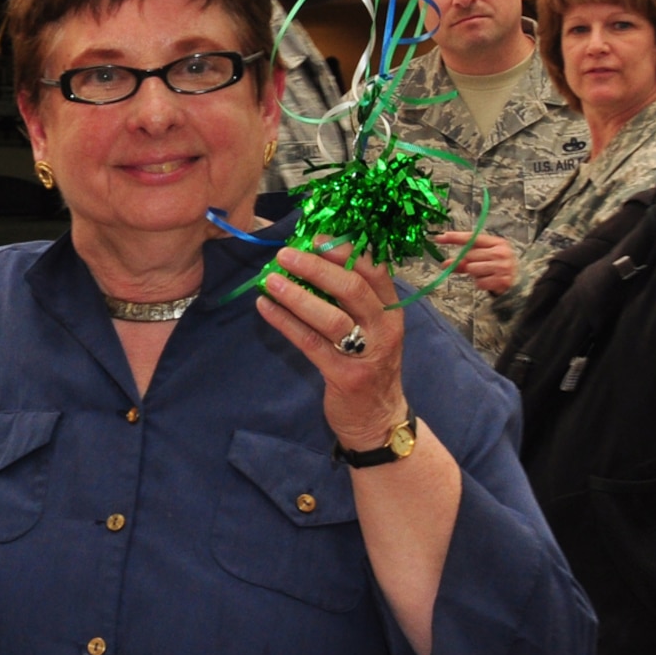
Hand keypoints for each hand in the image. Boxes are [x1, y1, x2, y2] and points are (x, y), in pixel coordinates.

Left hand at [256, 243, 408, 452]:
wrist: (377, 418)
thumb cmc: (367, 363)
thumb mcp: (370, 327)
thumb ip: (351, 298)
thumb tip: (311, 259)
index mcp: (391, 310)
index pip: (373, 270)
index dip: (344, 250)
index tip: (315, 236)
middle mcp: (384, 328)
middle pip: (352, 288)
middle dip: (316, 267)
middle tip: (285, 254)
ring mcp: (367, 353)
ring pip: (330, 316)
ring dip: (296, 295)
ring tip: (269, 280)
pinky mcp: (345, 375)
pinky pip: (310, 343)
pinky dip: (285, 322)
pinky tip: (265, 308)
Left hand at [435, 229, 516, 294]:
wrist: (518, 281)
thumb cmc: (496, 266)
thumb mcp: (482, 258)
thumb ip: (462, 260)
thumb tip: (444, 264)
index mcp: (497, 242)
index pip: (472, 238)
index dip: (455, 237)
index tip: (439, 237)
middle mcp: (502, 252)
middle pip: (469, 255)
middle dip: (469, 262)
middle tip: (479, 266)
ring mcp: (503, 267)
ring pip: (472, 269)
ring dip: (474, 274)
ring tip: (485, 273)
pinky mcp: (503, 280)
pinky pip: (479, 282)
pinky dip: (481, 283)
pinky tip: (489, 281)